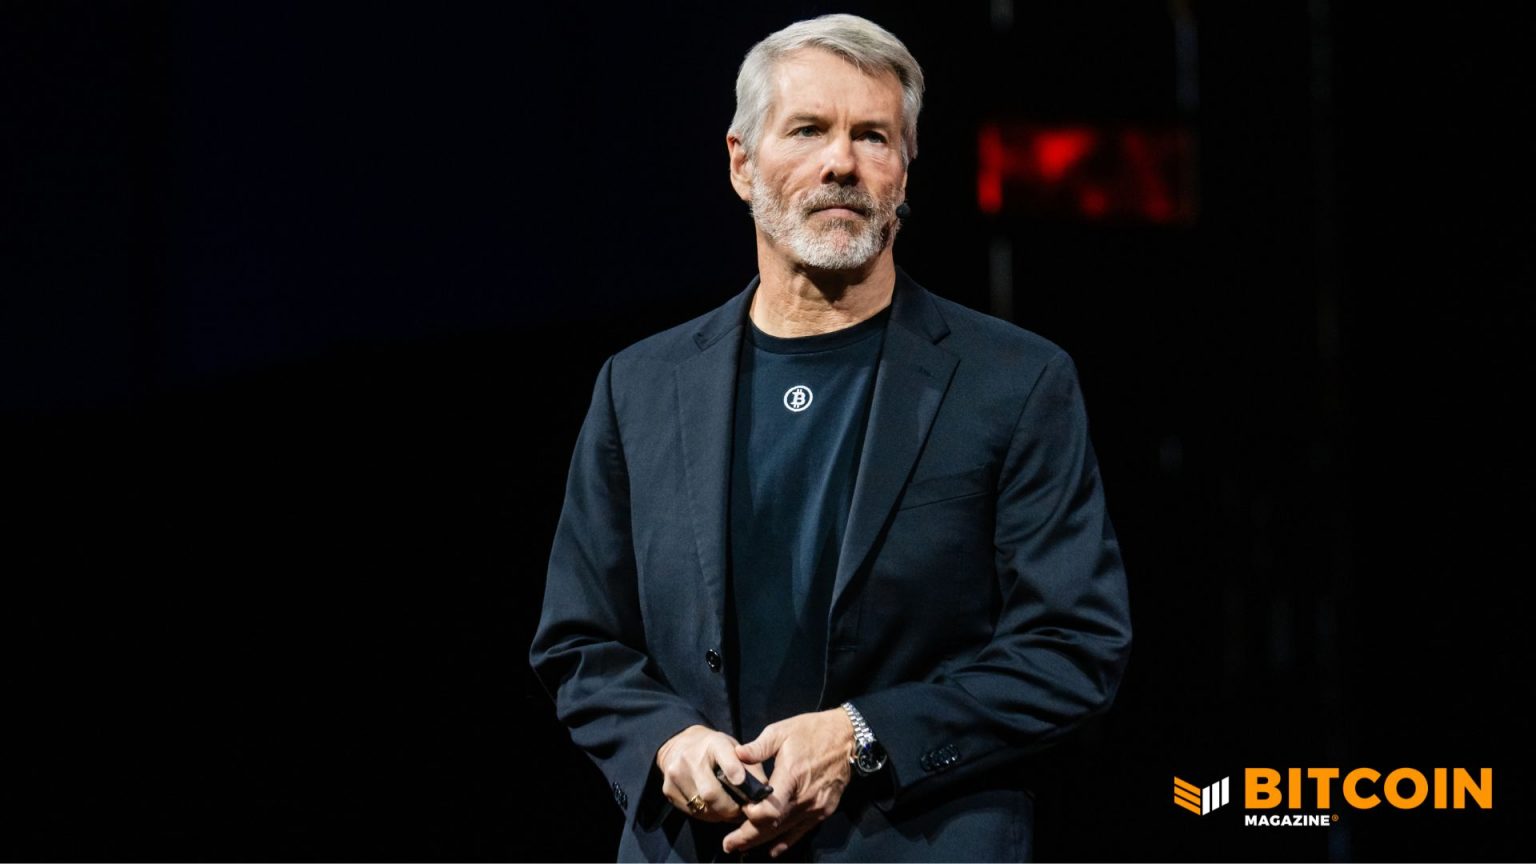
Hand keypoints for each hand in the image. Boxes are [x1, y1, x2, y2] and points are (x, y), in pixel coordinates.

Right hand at [655, 724, 767, 822]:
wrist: (679, 745)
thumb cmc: (715, 750)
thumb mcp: (734, 749)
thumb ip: (751, 768)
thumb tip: (765, 794)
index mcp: (713, 743)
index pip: (725, 757)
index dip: (735, 772)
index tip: (743, 784)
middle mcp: (690, 757)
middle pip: (711, 793)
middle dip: (730, 808)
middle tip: (740, 812)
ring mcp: (676, 775)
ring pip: (702, 807)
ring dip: (719, 814)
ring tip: (729, 811)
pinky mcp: (668, 790)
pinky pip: (692, 812)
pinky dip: (707, 814)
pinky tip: (714, 808)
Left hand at [722, 708, 854, 857]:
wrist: (847, 737)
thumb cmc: (812, 731)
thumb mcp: (782, 731)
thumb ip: (758, 747)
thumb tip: (736, 756)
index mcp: (791, 776)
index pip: (769, 810)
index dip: (752, 815)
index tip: (741, 809)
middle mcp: (804, 797)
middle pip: (773, 826)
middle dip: (748, 837)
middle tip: (728, 845)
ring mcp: (815, 807)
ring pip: (785, 831)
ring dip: (762, 841)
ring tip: (742, 847)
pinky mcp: (824, 810)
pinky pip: (802, 831)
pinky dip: (786, 841)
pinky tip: (773, 849)